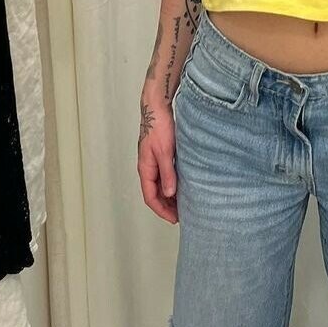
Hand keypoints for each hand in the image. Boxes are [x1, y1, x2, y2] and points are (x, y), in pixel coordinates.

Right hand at [137, 85, 177, 223]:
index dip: (161, 210)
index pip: (150, 197)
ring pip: (159, 185)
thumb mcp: (165, 152)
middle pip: (154, 193)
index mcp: (145, 168)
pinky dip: (171, 183)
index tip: (174, 219)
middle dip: (166, 206)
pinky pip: (164, 175)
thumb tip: (170, 193)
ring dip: (168, 196)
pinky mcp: (159, 155)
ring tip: (182, 203)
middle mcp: (147, 167)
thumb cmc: (159, 126)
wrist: (157, 108)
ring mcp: (152, 161)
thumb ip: (168, 173)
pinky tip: (181, 184)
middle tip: (180, 215)